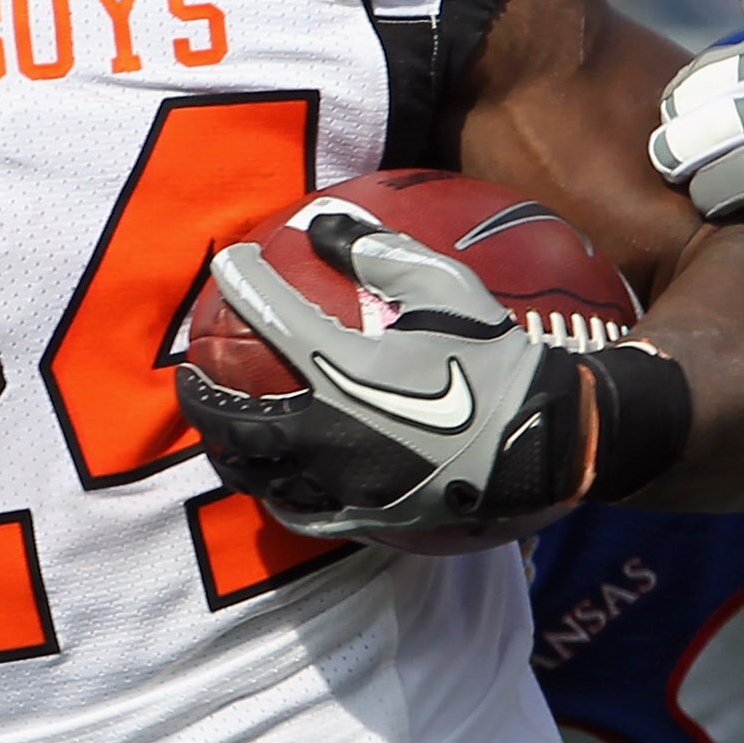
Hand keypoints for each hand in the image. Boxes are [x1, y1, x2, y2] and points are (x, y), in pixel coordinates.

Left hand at [176, 212, 590, 540]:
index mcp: (344, 366)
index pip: (269, 317)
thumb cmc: (500, 359)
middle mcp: (328, 430)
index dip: (242, 283)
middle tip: (190, 373)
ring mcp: (341, 482)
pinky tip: (271, 478)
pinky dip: (273, 491)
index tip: (228, 266)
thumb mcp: (448, 288)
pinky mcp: (362, 519)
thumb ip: (380, 252)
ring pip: (254, 471)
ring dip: (226, 447)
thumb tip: (326, 223)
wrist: (553, 441)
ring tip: (218, 428)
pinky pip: (297, 511)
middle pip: (231, 418)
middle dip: (198, 393)